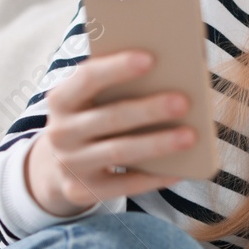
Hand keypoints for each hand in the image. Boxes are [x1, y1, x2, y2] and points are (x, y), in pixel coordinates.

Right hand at [24, 50, 196, 216]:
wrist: (58, 166)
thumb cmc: (91, 118)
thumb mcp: (92, 100)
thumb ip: (118, 83)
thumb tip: (175, 70)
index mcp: (61, 99)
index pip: (88, 77)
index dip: (118, 67)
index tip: (151, 58)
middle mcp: (60, 132)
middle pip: (111, 117)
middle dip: (148, 110)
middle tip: (184, 102)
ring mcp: (69, 164)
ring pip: (119, 152)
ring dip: (157, 144)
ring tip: (190, 136)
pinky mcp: (82, 191)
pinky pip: (124, 184)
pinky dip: (153, 177)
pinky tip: (180, 170)